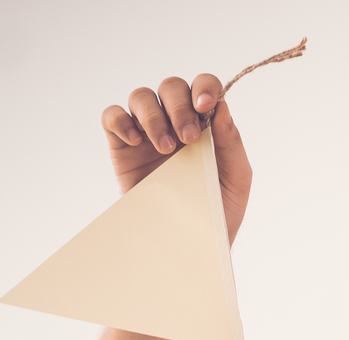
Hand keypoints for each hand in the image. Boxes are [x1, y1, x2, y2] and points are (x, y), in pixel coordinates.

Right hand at [102, 76, 250, 242]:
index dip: (204, 87)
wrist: (188, 244)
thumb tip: (222, 108)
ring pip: (141, 96)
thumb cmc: (217, 212)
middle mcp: (175, 122)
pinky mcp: (122, 147)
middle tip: (188, 138)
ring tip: (165, 148)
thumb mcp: (236, 179)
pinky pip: (112, 116)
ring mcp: (147, 133)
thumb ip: (231, 142)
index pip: (203, 87)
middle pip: (171, 87)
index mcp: (206, 124)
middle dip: (179, 106)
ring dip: (153, 116)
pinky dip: (121, 120)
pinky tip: (135, 140)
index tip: (206, 106)